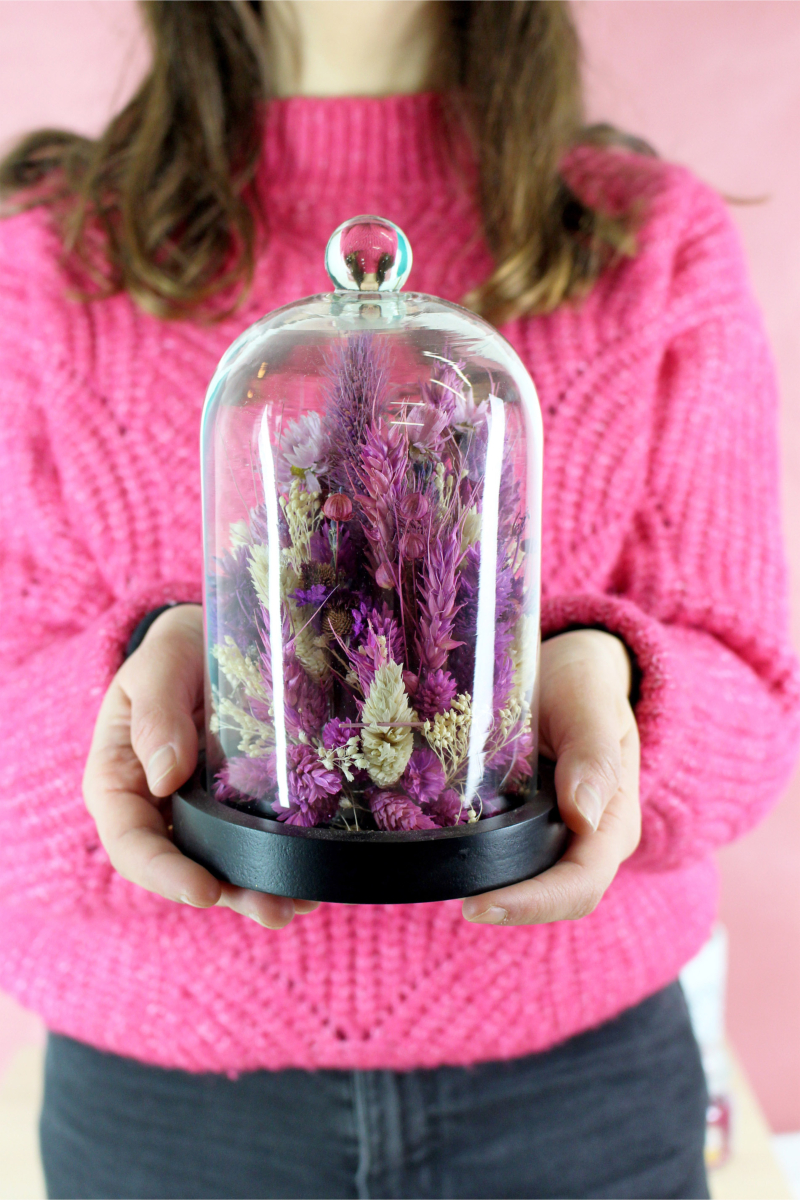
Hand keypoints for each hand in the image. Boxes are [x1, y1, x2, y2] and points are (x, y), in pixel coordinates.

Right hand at [83, 604, 317, 928]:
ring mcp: (196, 810)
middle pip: (182, 866)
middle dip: (228, 893)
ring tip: (301, 905)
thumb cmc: (171, 651)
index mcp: (118, 781)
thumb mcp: (158, 668)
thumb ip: (156, 715)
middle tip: (276, 910)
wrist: (204, 639)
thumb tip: (166, 777)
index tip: (205, 891)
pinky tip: (312, 879)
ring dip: (257, 890)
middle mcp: (155, 807)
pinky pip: (250, 840)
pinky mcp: (233, 804)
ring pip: (220, 862)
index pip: (131, 843)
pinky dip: (278, 862)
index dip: (165, 873)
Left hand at [462, 629, 640, 924]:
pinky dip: (475, 857)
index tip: (477, 906)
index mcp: (612, 822)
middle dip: (504, 904)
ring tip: (435, 872)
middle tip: (446, 895)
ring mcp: (556, 834)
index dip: (532, 903)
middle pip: (549, 896)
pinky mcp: (528, 823)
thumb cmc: (585, 682)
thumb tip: (582, 815)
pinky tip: (437, 845)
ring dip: (486, 884)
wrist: (573, 668)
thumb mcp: (589, 703)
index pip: (578, 886)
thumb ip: (593, 752)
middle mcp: (586, 840)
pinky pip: (503, 853)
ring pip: (523, 879)